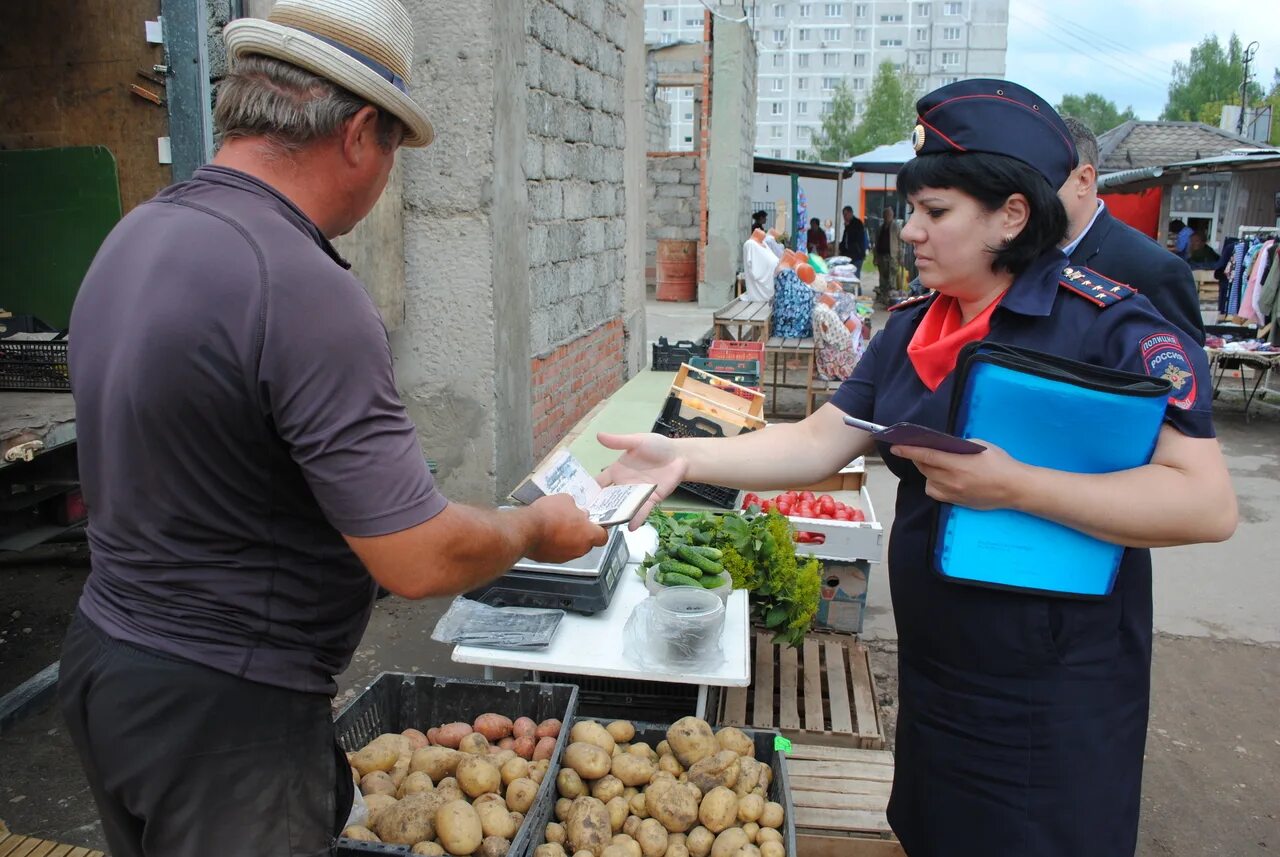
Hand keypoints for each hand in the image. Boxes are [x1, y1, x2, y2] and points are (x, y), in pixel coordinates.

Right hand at [525, 493, 608, 562]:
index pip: (603, 537)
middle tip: (573, 521)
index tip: (594, 523)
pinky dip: (555, 545)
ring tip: (557, 526)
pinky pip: (558, 551)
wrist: (526, 529)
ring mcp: (565, 556)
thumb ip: (575, 508)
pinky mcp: (551, 560)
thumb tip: (577, 511)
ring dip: (568, 539)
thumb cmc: (549, 514)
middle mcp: (580, 549)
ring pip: (572, 547)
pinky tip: (547, 534)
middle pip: (587, 542)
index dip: (599, 530)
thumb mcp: (565, 500)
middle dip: (581, 533)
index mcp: (588, 535)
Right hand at [596, 432, 686, 529]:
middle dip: (599, 509)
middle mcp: (624, 485)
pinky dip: (636, 519)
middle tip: (587, 520)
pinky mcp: (651, 500)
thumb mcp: (636, 441)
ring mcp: (637, 494)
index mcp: (617, 471)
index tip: (577, 500)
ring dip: (615, 517)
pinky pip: (642, 511)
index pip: (599, 483)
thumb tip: (598, 435)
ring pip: (623, 508)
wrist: (679, 455)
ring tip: (605, 527)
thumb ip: (618, 442)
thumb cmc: (657, 446)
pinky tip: (629, 527)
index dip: (589, 491)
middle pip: (608, 500)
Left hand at [891, 440, 1029, 510]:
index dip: (909, 451)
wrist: (1014, 488)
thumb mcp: (979, 445)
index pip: (926, 455)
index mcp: (958, 463)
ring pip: (928, 480)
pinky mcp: (955, 502)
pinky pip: (934, 492)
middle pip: (924, 467)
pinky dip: (933, 483)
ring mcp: (953, 493)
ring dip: (926, 470)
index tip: (896, 446)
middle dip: (917, 457)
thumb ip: (958, 445)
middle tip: (916, 449)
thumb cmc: (1000, 463)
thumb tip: (942, 445)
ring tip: (933, 463)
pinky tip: (940, 477)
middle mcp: (952, 480)